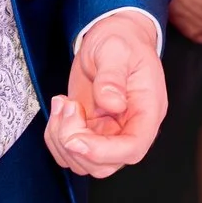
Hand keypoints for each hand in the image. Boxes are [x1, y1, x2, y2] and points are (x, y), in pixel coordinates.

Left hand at [46, 10, 167, 176]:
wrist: (112, 38)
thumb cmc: (122, 42)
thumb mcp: (117, 50)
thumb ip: (113, 77)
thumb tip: (111, 103)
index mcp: (147, 112)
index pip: (132, 148)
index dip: (103, 152)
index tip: (75, 139)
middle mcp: (129, 129)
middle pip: (104, 164)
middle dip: (75, 144)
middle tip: (68, 106)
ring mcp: (108, 133)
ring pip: (82, 162)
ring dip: (61, 138)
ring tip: (63, 102)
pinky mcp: (89, 131)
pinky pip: (68, 151)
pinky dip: (54, 135)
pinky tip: (60, 106)